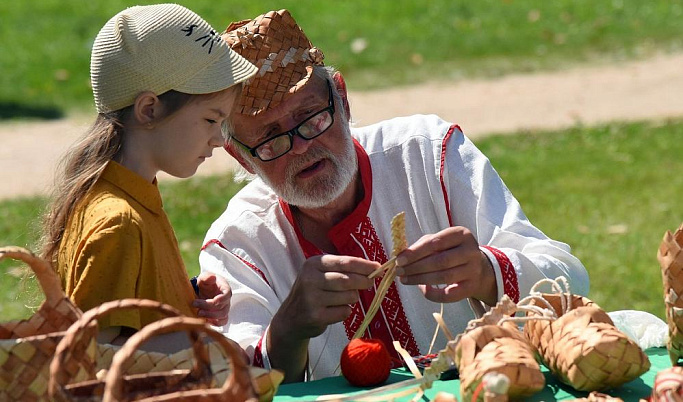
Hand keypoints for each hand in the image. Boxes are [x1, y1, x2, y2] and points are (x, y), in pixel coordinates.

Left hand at [192, 272, 231, 325]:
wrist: (206, 290)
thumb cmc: (206, 283)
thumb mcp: (205, 277)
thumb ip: (207, 277)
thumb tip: (212, 278)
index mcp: (225, 289)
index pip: (227, 295)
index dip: (220, 299)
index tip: (212, 301)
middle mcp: (227, 300)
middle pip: (222, 308)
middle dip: (209, 309)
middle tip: (196, 307)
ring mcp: (225, 309)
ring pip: (223, 316)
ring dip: (211, 317)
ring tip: (198, 313)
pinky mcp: (221, 316)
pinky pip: (222, 322)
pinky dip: (215, 323)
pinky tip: (205, 320)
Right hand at [267, 254, 377, 382]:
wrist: (291, 318)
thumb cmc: (313, 292)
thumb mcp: (321, 274)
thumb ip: (343, 270)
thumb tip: (374, 269)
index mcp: (313, 264)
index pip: (344, 262)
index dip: (364, 265)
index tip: (378, 267)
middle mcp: (310, 279)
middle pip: (347, 280)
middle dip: (363, 282)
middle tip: (370, 284)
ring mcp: (311, 298)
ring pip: (348, 296)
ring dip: (352, 298)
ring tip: (343, 299)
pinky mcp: (315, 316)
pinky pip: (344, 312)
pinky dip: (345, 311)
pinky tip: (335, 310)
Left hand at [395, 226, 496, 305]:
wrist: (477, 268)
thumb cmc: (451, 251)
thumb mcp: (440, 242)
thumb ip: (422, 246)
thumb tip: (401, 257)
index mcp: (461, 234)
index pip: (436, 243)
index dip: (416, 252)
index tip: (399, 260)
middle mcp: (471, 251)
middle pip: (440, 261)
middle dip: (416, 267)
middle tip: (399, 271)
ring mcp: (473, 270)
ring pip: (444, 277)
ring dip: (420, 279)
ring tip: (405, 279)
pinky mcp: (471, 288)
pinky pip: (449, 295)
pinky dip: (433, 294)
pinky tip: (422, 288)